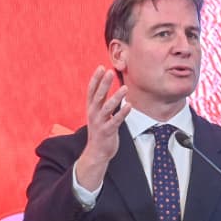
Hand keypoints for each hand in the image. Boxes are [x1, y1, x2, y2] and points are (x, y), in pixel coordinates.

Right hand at [75, 67, 129, 191]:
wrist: (96, 152)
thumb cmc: (100, 130)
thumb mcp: (98, 114)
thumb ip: (102, 101)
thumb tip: (106, 86)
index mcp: (91, 108)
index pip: (91, 91)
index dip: (95, 79)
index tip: (100, 67)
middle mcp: (93, 114)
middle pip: (98, 96)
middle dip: (104, 83)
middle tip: (109, 71)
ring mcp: (100, 123)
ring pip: (107, 108)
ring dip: (116, 97)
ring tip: (124, 88)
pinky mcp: (107, 132)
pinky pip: (115, 121)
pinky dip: (122, 113)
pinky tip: (129, 105)